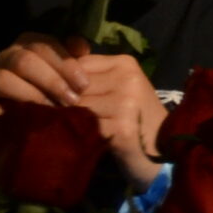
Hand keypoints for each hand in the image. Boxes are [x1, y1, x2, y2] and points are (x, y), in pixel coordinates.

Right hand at [0, 31, 90, 111]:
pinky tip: (32, 120)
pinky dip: (10, 113)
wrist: (36, 120)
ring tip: (53, 109)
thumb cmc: (59, 87)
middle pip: (24, 61)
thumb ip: (75, 55)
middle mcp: (6, 58)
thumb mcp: (69, 69)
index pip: (43, 45)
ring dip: (31, 95)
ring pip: (2, 80)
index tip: (83, 84)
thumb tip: (82, 48)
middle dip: (52, 80)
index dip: (65, 64)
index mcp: (27, 44)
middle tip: (72, 99)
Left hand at [66, 42, 167, 187]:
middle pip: (73, 85)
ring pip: (75, 106)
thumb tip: (52, 68)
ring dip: (69, 118)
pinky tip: (83, 138)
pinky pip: (83, 126)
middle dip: (64, 101)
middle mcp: (128, 78)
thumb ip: (91, 76)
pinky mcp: (122, 127)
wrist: (161, 149)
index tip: (63, 98)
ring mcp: (126, 102)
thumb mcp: (116, 88)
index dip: (63, 82)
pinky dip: (77, 133)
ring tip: (77, 128)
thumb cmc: (133, 117)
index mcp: (125, 63)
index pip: (76, 64)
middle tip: (69, 117)